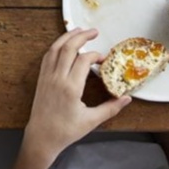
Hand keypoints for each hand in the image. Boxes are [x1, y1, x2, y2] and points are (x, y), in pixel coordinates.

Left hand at [19, 28, 130, 166]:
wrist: (42, 137)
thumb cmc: (66, 131)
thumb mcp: (91, 121)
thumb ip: (111, 108)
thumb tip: (127, 98)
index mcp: (71, 88)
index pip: (83, 60)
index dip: (95, 55)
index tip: (103, 59)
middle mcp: (57, 78)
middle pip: (69, 48)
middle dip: (82, 36)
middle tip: (94, 31)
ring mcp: (47, 77)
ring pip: (56, 48)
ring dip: (67, 37)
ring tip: (79, 31)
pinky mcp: (41, 79)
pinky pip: (48, 56)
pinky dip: (56, 46)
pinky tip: (63, 44)